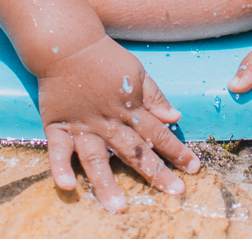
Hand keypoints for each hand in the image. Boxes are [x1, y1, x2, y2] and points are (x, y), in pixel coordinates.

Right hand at [39, 35, 200, 211]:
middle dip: (156, 172)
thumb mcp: (137, 72)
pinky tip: (68, 186)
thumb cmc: (104, 57)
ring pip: (97, 159)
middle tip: (174, 192)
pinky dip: (60, 168)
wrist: (66, 44)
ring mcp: (82, 126)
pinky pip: (58, 150)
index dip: (177, 151)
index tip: (193, 169)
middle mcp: (108, 122)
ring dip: (107, 184)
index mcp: (130, 108)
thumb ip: (155, 97)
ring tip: (119, 206)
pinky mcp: (57, 126)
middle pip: (135, 151)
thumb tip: (175, 118)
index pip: (158, 134)